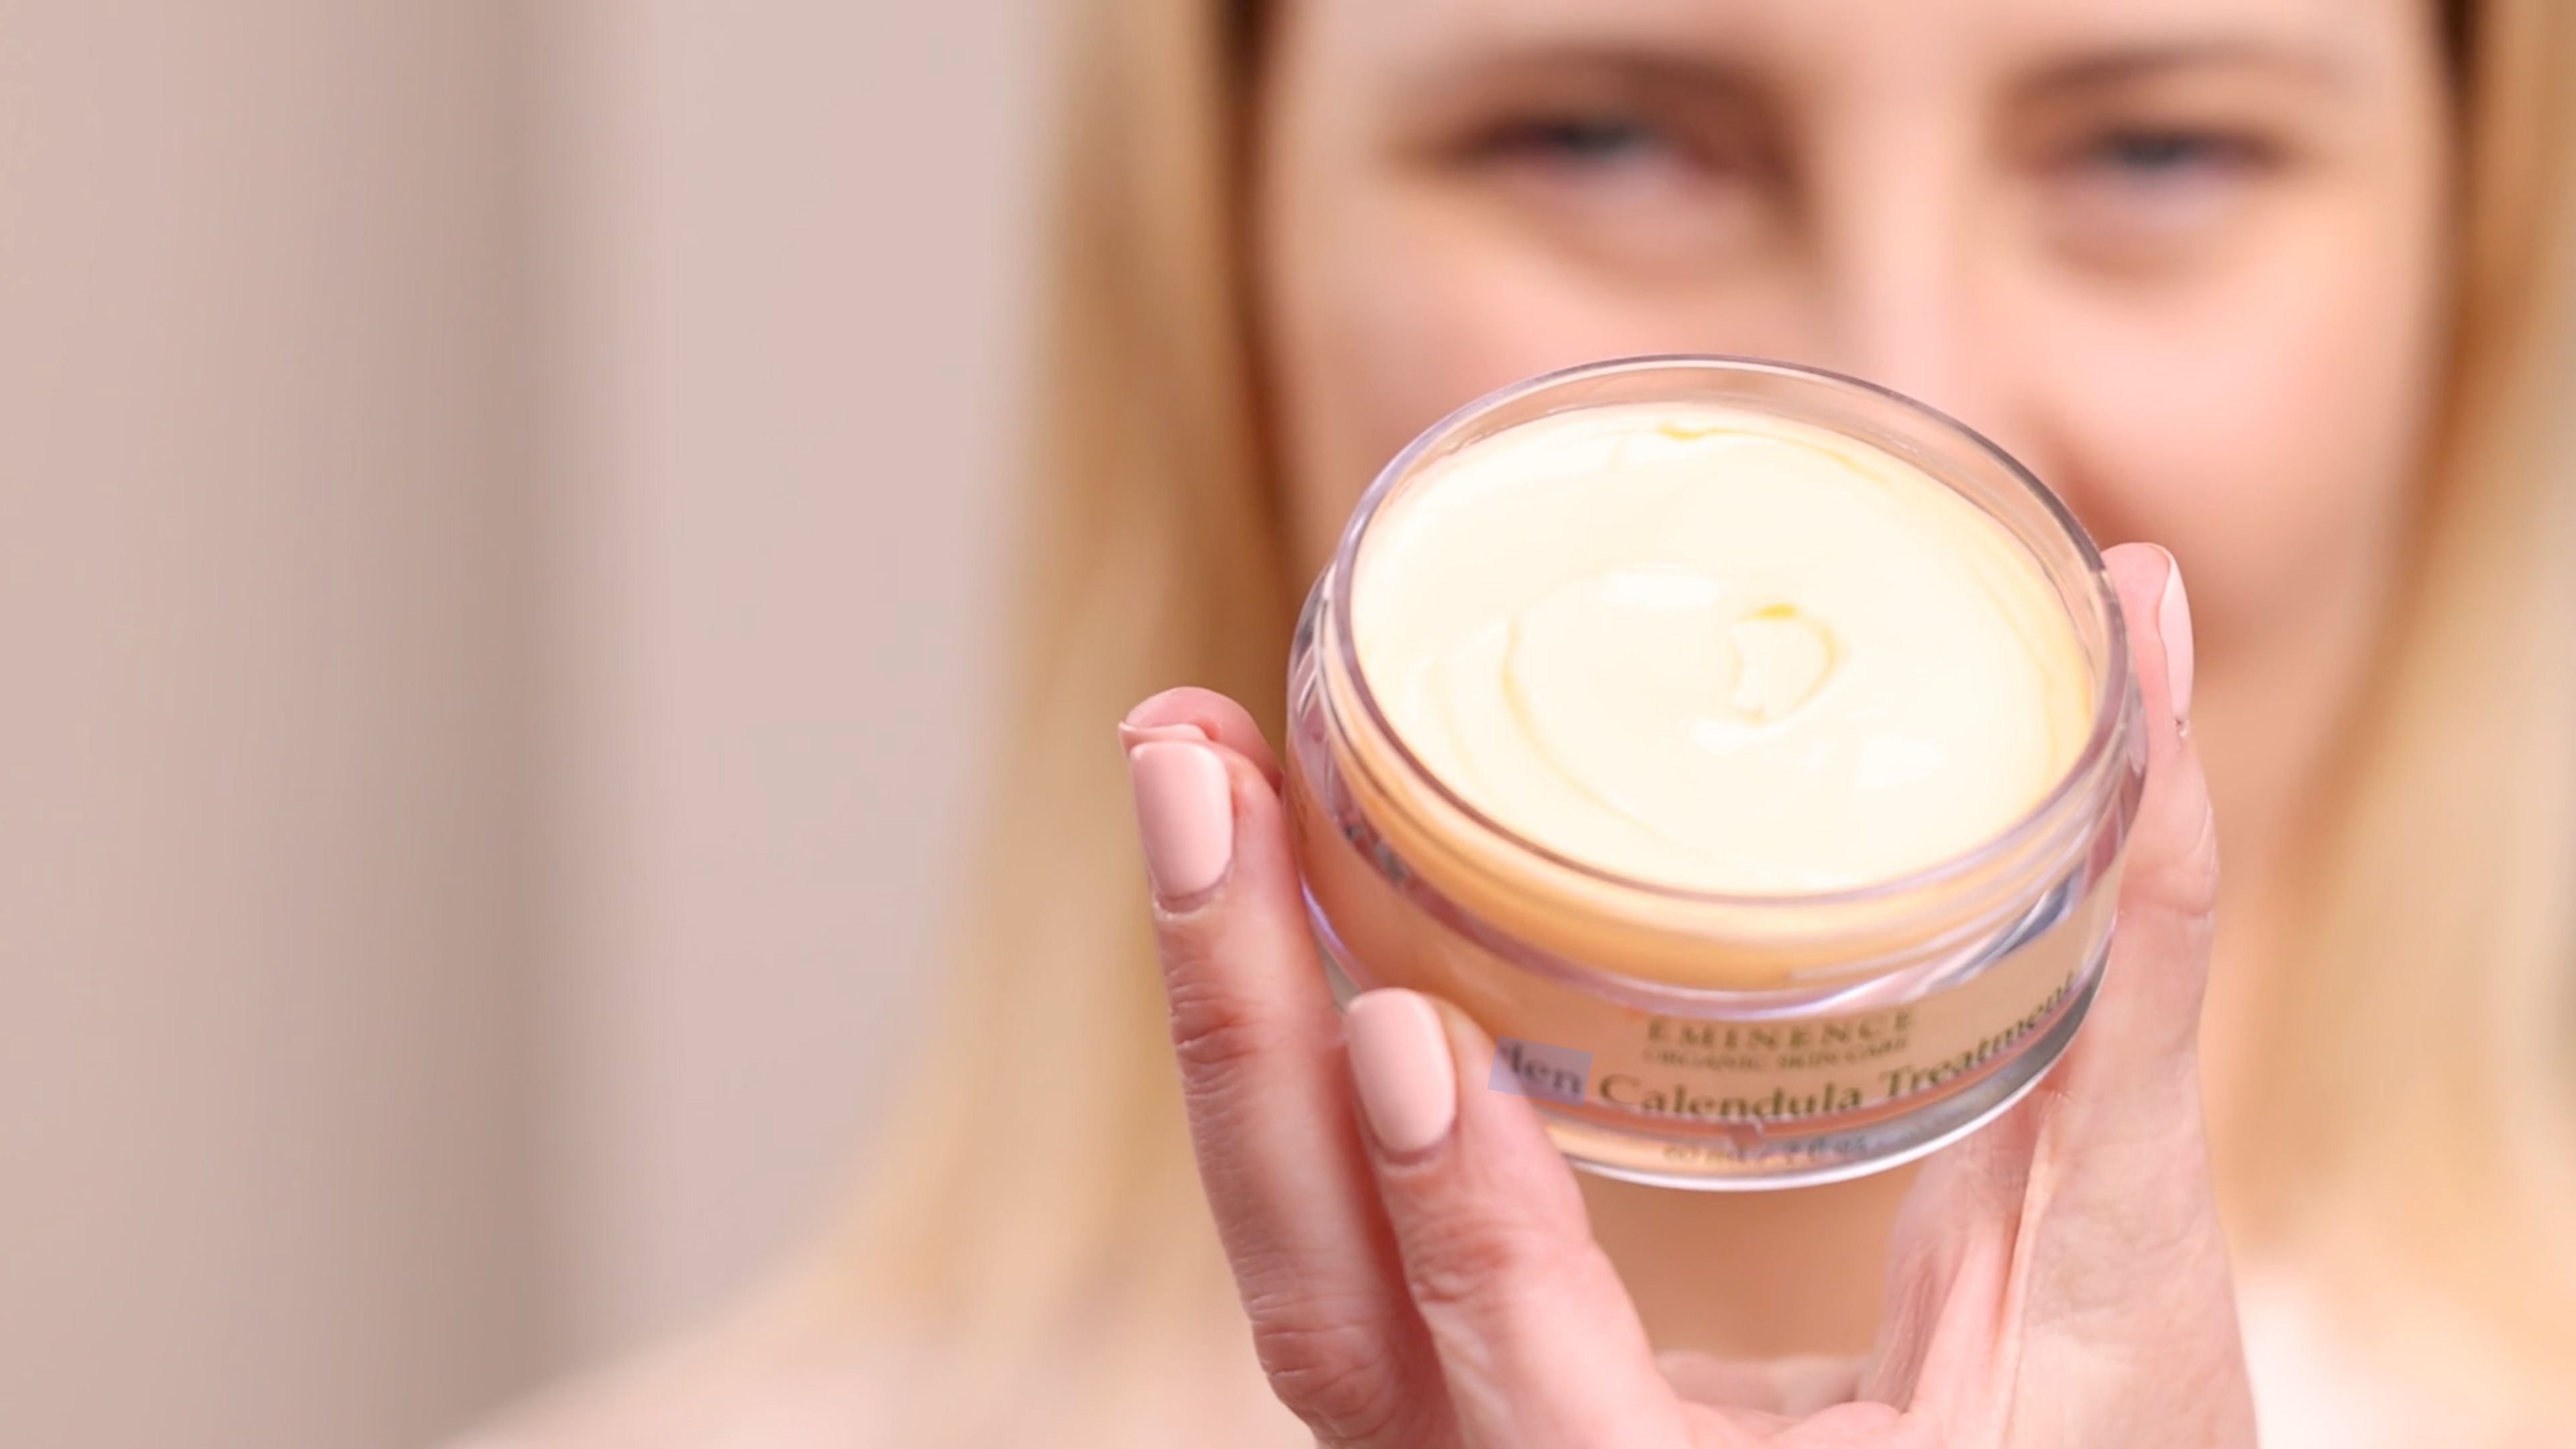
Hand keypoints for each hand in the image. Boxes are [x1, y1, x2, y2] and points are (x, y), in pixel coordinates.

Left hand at [1118, 542, 2250, 1446]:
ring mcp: (1459, 1444)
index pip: (1537, 1409)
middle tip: (1191, 771)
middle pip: (1330, 1308)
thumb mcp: (2111, 1263)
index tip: (1407, 1030)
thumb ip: (2127, 967)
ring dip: (1229, 1018)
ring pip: (1296, 1265)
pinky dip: (1277, 1061)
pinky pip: (1324, 1233)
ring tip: (1192, 776)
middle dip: (1243, 1033)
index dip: (1469, 1231)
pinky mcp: (1445, 1380)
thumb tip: (2141, 626)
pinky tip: (1256, 891)